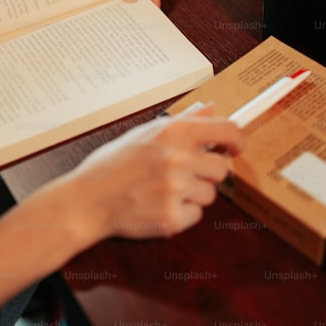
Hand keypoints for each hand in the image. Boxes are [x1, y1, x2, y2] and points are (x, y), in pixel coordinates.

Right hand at [67, 104, 243, 239]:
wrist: (88, 200)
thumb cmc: (113, 165)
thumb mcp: (146, 133)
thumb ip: (183, 121)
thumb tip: (209, 107)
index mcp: (173, 132)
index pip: (227, 130)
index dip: (237, 140)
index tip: (236, 147)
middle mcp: (178, 158)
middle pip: (221, 168)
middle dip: (205, 173)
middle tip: (180, 174)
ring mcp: (176, 189)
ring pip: (209, 194)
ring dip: (192, 194)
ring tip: (162, 190)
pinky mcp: (172, 218)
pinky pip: (195, 215)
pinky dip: (181, 214)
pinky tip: (157, 205)